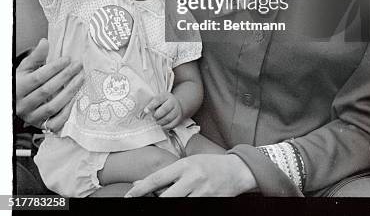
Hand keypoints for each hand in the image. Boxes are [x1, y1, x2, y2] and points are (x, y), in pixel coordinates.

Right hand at [16, 38, 83, 131]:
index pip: (38, 78)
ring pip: (53, 106)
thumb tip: (45, 42)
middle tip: (78, 66)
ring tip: (80, 78)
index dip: (54, 68)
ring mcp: (31, 117)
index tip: (67, 59)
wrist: (15, 101)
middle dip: (65, 76)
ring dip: (69, 91)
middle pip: (47, 91)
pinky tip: (75, 98)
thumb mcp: (24, 68)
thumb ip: (35, 56)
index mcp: (18, 88)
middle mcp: (23, 105)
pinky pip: (55, 122)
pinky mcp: (40, 125)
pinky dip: (67, 111)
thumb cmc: (21, 83)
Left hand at [125, 154, 256, 196]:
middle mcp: (192, 178)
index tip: (128, 196)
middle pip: (166, 198)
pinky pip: (192, 209)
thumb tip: (139, 184)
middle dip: (154, 202)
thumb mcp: (186, 164)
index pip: (157, 179)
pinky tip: (183, 202)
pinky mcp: (211, 202)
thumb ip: (165, 176)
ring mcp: (202, 192)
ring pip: (179, 205)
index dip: (140, 189)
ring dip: (169, 205)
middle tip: (144, 205)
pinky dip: (184, 208)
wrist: (236, 170)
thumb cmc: (208, 165)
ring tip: (168, 199)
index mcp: (184, 165)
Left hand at [145, 92, 182, 129]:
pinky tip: (162, 124)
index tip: (145, 111)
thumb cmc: (164, 102)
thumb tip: (144, 112)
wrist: (177, 104)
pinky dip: (165, 126)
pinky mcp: (179, 118)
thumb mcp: (159, 99)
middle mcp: (173, 102)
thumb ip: (152, 104)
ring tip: (157, 120)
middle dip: (156, 115)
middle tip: (153, 117)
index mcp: (166, 96)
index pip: (158, 99)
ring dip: (160, 121)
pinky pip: (171, 125)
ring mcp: (177, 110)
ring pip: (168, 118)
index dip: (151, 105)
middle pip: (164, 109)